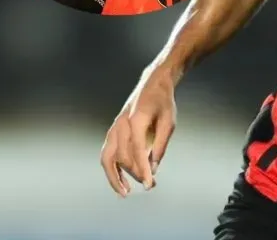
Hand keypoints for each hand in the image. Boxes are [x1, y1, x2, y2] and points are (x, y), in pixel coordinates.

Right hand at [100, 65, 176, 196]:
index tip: (149, 184)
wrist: (152, 85)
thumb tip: (153, 169)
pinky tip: (120, 181)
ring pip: (108, 157)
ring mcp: (114, 127)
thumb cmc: (163, 103)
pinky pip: (107, 154)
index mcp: (136, 119)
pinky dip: (111, 169)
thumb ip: (160, 146)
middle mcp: (121, 124)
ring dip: (115, 176)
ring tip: (125, 192)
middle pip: (123, 156)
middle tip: (150, 185)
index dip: (142, 169)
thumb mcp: (168, 123)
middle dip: (135, 173)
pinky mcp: (113, 131)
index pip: (137, 150)